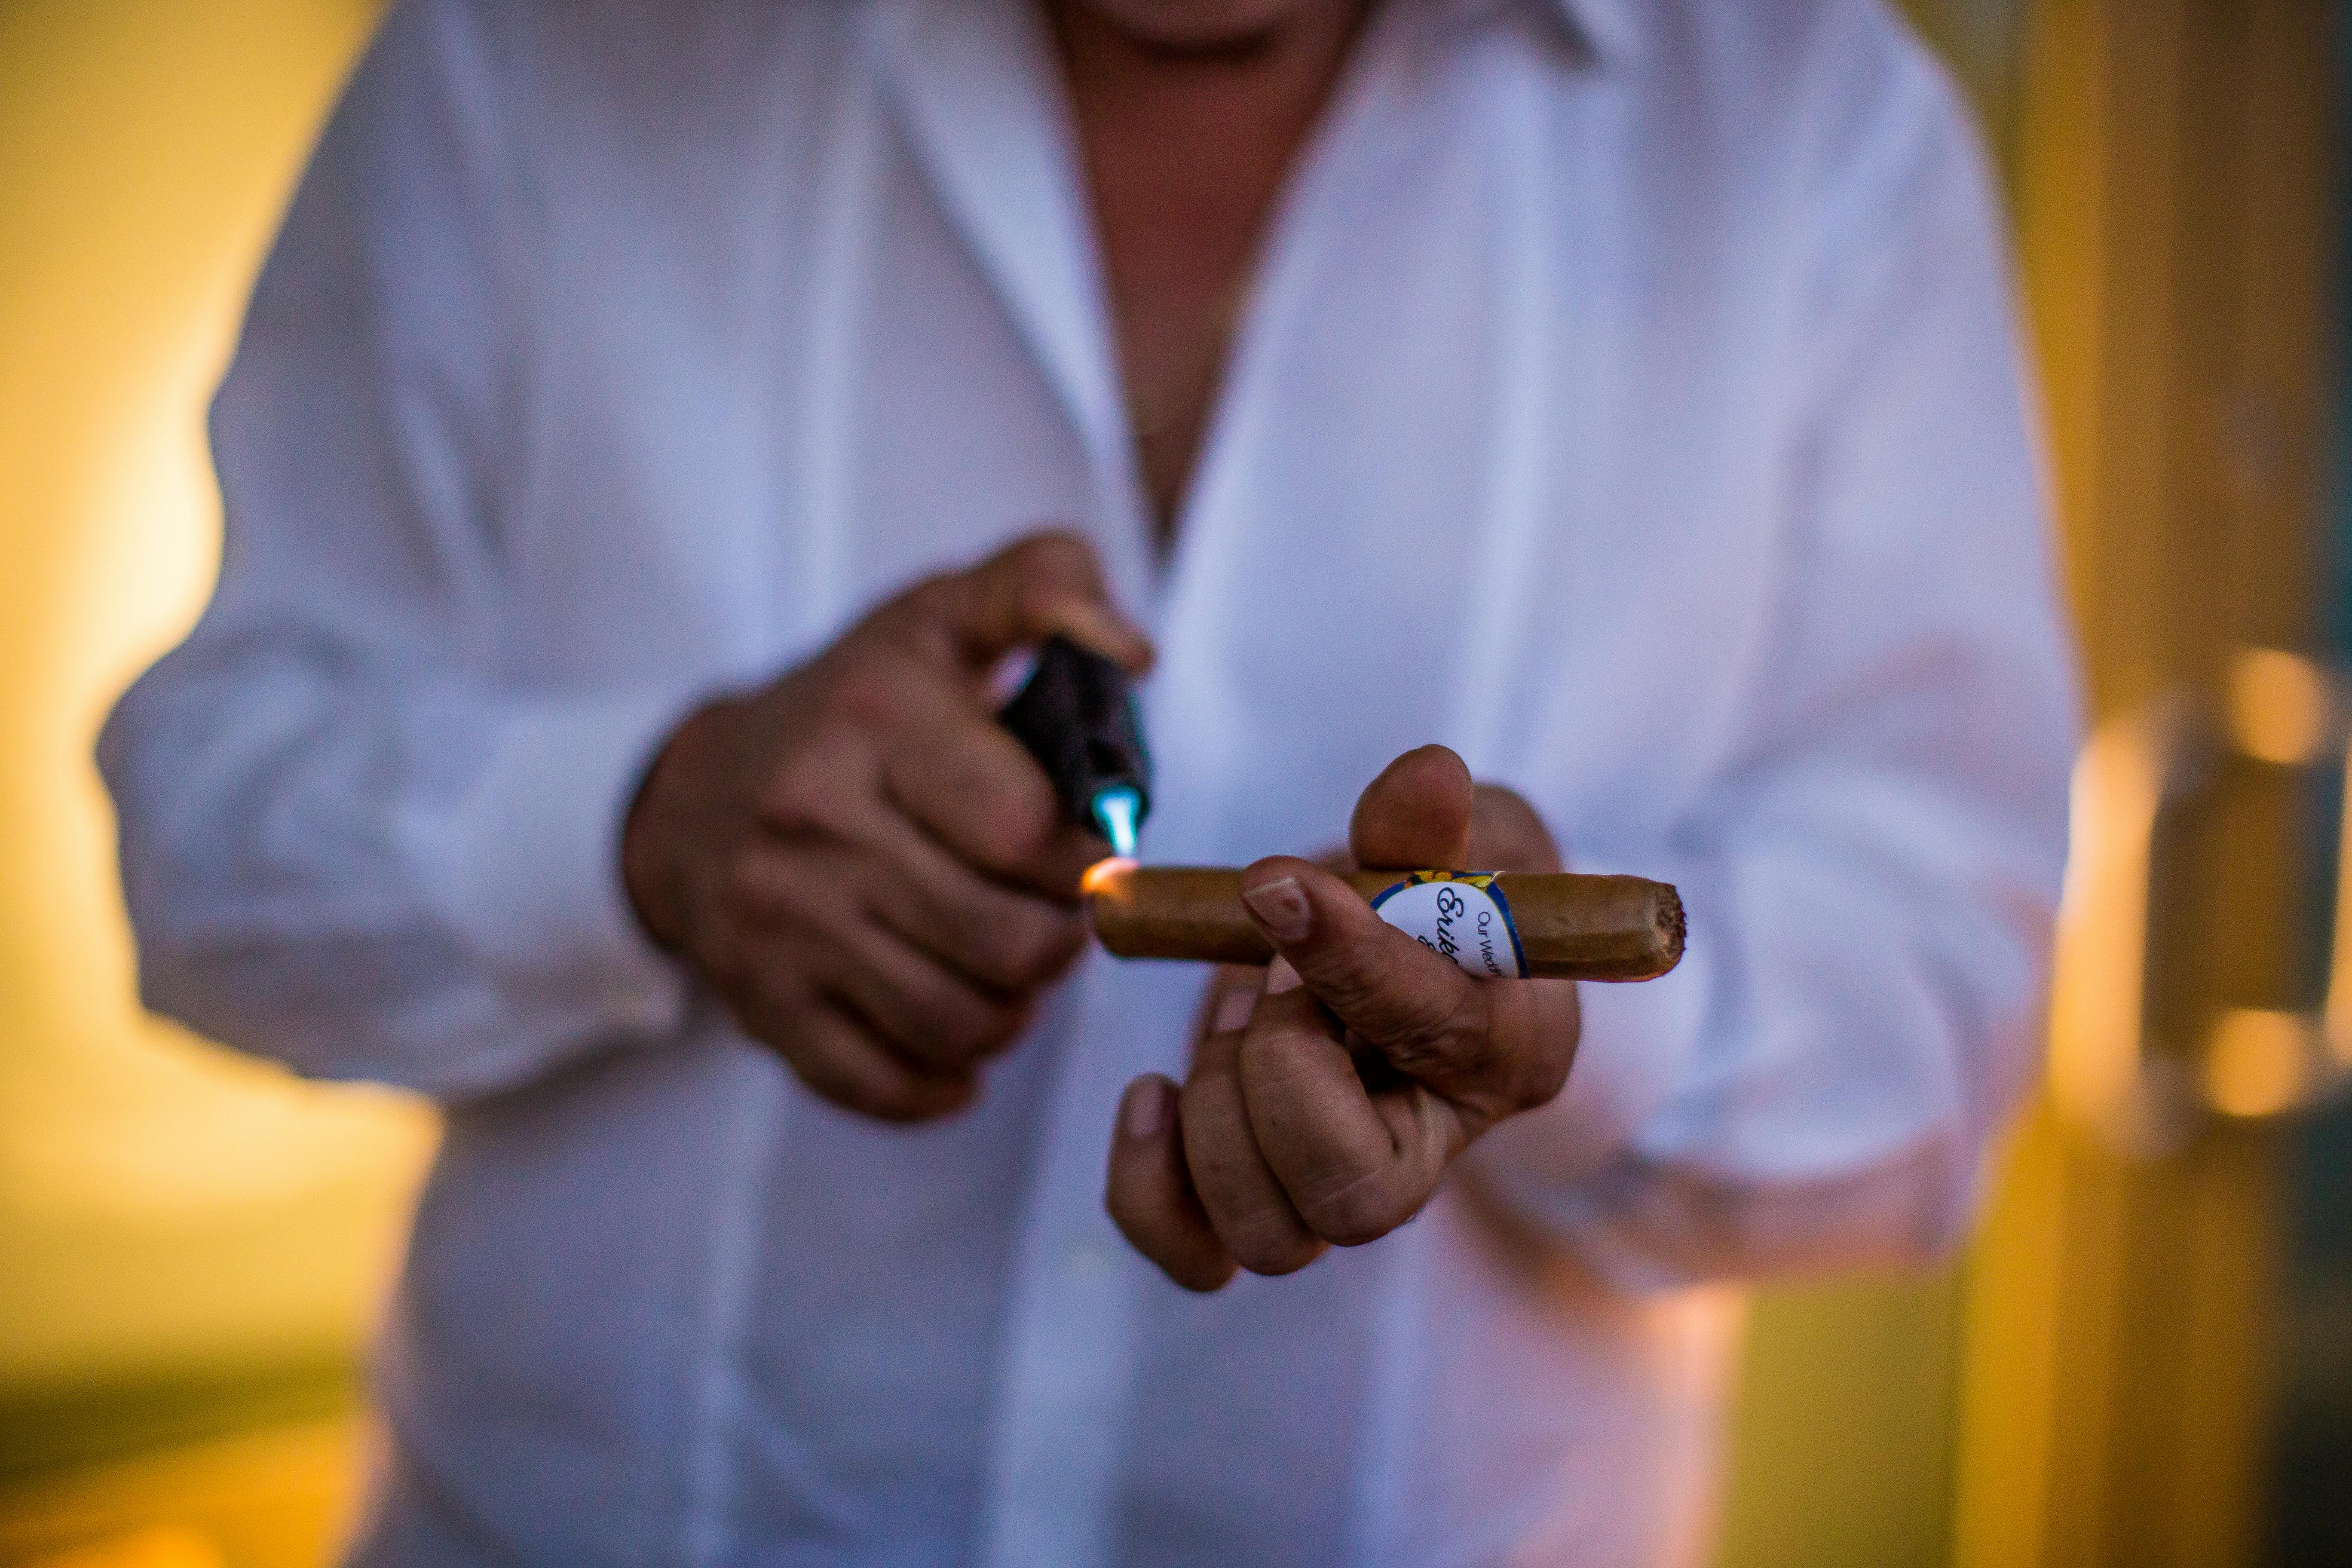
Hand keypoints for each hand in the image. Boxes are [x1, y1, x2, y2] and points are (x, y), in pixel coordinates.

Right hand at [623, 532, 1151, 1121]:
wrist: (691, 792)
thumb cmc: (854, 704)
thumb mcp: (943, 612)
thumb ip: (1047, 584)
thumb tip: (1134, 652)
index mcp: (874, 718)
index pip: (1028, 828)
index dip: (1089, 856)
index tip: (1091, 848)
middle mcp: (814, 821)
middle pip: (1009, 942)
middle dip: (1060, 941)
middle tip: (1055, 915)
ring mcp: (779, 922)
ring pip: (960, 1022)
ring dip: (1014, 1011)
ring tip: (1009, 965)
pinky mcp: (760, 1001)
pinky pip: (884, 1083)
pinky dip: (942, 1078)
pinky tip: (957, 1033)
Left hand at [1105, 745, 1578, 1288]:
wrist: (1407, 945)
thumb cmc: (1445, 892)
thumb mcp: (1458, 838)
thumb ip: (1427, 823)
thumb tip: (1425, 778)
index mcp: (1510, 1051)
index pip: (1438, 1033)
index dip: (1352, 962)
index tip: (1278, 887)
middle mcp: (1436, 1145)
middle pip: (1353, 1193)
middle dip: (1279, 1071)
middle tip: (1267, 974)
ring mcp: (1343, 1187)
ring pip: (1271, 1235)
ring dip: (1220, 1110)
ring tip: (1235, 1010)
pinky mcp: (1262, 1199)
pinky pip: (1191, 1253)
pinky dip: (1147, 1182)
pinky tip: (1154, 1090)